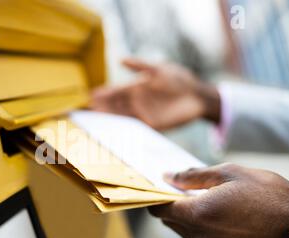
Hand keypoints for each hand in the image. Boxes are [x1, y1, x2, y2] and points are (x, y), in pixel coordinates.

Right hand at [90, 58, 220, 130]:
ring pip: (123, 116)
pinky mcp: (153, 125)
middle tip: (90, 107)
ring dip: (111, 116)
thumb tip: (121, 59)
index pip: (116, 92)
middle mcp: (137, 102)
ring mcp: (144, 114)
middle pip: (116, 105)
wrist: (197, 95)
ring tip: (98, 115)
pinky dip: (126, 128)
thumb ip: (140, 66)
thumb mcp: (158, 69)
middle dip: (103, 106)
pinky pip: (136, 127)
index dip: (105, 94)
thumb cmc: (178, 78)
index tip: (92, 94)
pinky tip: (116, 128)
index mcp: (136, 88)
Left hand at [149, 163, 288, 237]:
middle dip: (175, 206)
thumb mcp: (228, 173)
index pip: (160, 209)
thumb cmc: (266, 194)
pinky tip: (222, 220)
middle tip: (190, 192)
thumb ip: (192, 176)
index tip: (160, 189)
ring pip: (185, 233)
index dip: (157, 198)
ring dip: (190, 219)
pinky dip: (203, 232)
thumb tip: (168, 177)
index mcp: (197, 215)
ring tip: (212, 205)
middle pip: (171, 222)